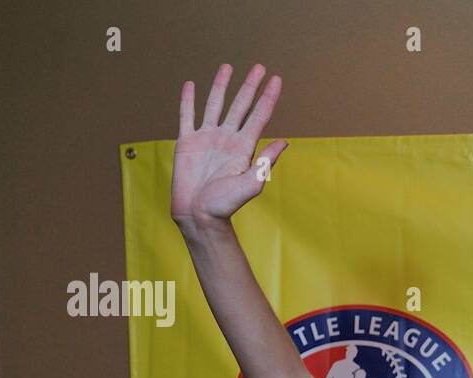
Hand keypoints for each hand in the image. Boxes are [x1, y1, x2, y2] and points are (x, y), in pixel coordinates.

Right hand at [172, 63, 286, 230]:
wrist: (198, 215)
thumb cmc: (225, 206)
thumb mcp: (251, 184)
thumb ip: (266, 162)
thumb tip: (285, 142)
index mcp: (244, 147)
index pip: (259, 115)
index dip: (268, 97)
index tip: (277, 79)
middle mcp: (227, 138)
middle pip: (240, 104)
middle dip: (250, 85)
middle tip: (259, 66)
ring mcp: (207, 138)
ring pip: (215, 104)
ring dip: (221, 85)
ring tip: (228, 67)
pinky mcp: (187, 142)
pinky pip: (187, 115)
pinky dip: (188, 100)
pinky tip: (191, 85)